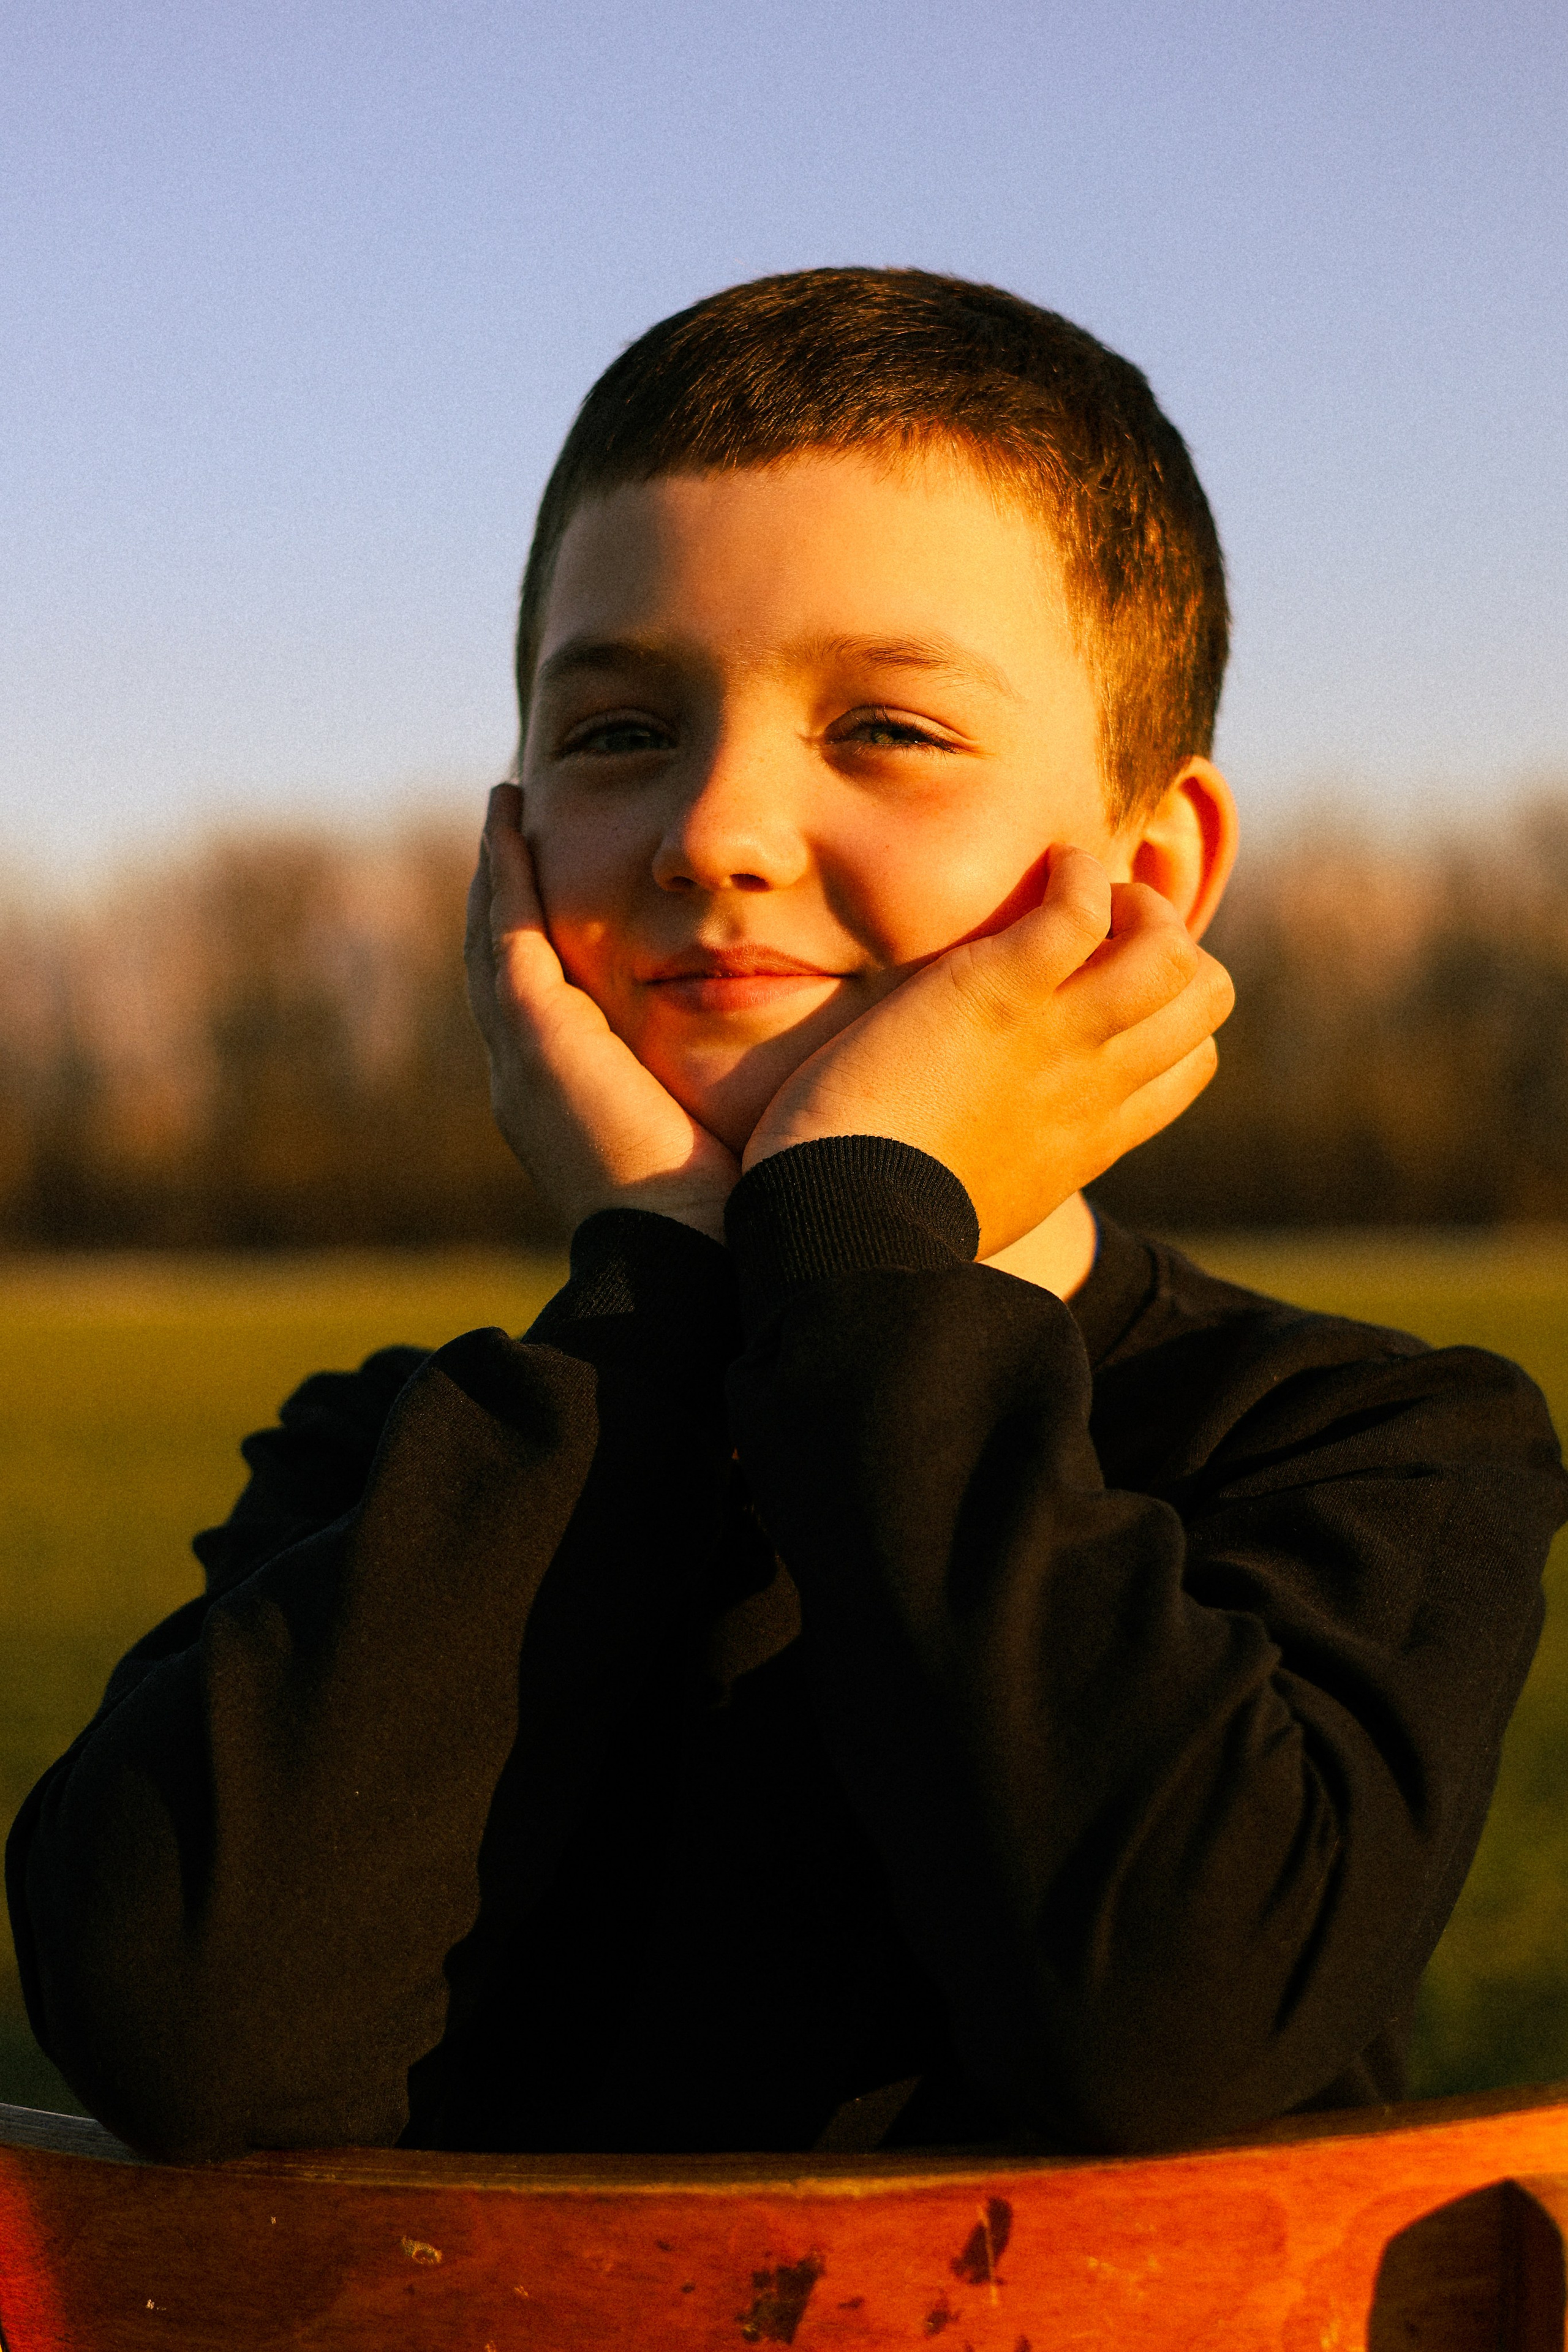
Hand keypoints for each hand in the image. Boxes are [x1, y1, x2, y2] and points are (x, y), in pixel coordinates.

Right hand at [465, 785, 738, 1240]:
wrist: (705, 1266)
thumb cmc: (749, 1211)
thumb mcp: (738, 1130)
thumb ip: (749, 1084)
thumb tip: (817, 1055)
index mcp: (579, 1107)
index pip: (554, 1006)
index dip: (554, 942)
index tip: (573, 885)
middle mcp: (534, 1083)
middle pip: (509, 967)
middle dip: (510, 898)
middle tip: (516, 828)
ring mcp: (525, 1059)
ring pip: (493, 939)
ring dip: (500, 870)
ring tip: (506, 809)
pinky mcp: (535, 1036)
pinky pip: (506, 930)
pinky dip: (505, 870)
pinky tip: (510, 815)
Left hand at [744, 848, 1233, 1256]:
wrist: (847, 1229)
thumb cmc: (886, 1222)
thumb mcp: (986, 1201)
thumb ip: (1017, 1161)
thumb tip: (996, 1154)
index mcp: (1094, 1137)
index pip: (1190, 1065)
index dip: (1168, 1015)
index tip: (1111, 989)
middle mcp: (1096, 1084)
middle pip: (1204, 998)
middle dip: (1170, 944)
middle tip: (1104, 927)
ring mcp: (1058, 1036)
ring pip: (1172, 952)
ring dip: (1139, 904)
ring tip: (1088, 892)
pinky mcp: (1001, 989)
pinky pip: (1081, 907)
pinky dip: (1078, 874)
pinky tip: (1052, 867)